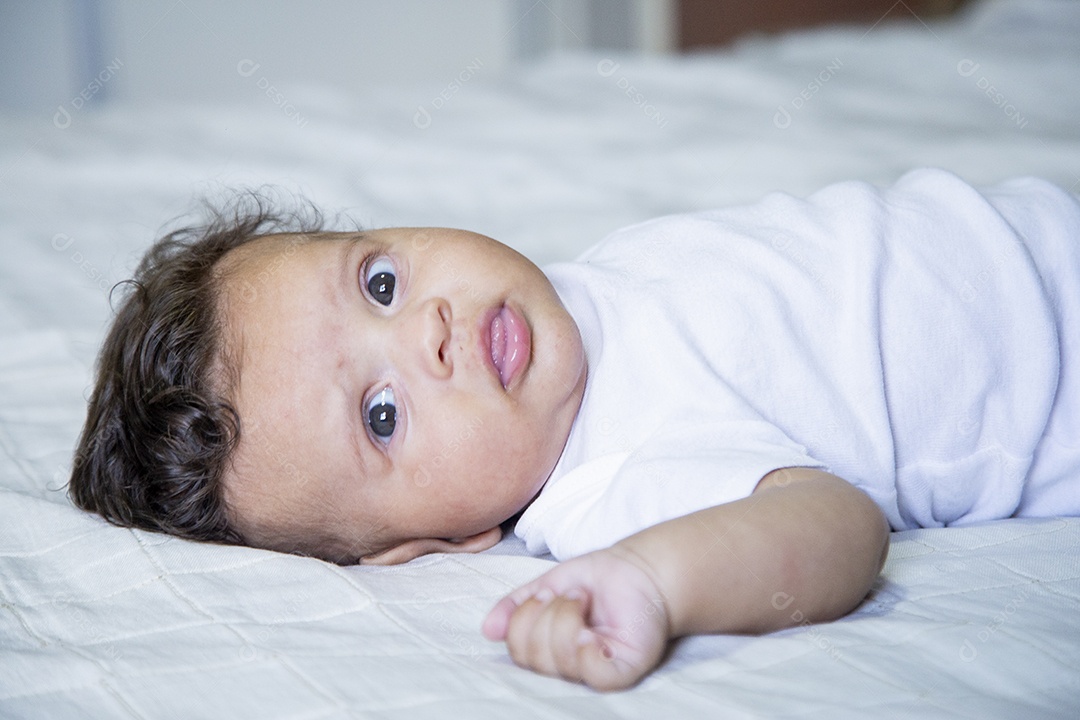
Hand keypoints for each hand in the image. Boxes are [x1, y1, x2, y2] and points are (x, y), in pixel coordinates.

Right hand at [482, 545, 670, 690]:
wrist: (636, 570)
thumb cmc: (595, 581)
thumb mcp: (546, 585)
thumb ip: (515, 606)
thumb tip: (487, 630)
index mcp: (546, 651)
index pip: (516, 650)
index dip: (524, 617)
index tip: (548, 592)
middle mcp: (566, 667)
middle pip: (532, 656)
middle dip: (548, 613)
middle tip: (573, 595)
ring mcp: (593, 672)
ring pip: (559, 660)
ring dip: (569, 616)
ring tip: (587, 601)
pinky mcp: (621, 672)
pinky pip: (592, 672)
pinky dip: (586, 647)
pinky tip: (594, 630)